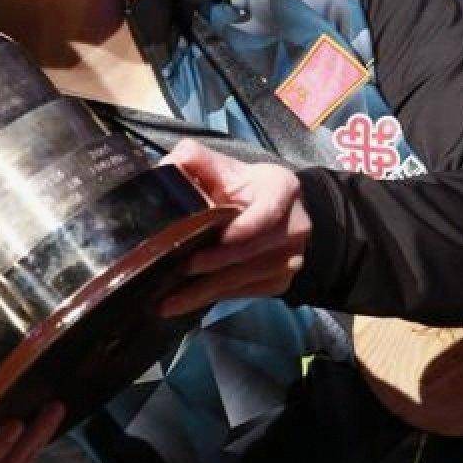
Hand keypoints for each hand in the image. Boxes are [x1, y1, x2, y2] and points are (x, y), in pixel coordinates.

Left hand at [158, 139, 311, 316]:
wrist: (285, 213)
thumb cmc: (247, 187)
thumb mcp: (228, 166)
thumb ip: (198, 159)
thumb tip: (169, 165)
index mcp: (282, 189)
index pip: (263, 214)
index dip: (237, 231)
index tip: (208, 242)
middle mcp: (294, 227)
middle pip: (248, 253)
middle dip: (209, 266)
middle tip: (174, 273)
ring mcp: (290, 259)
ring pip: (242, 278)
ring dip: (204, 292)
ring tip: (168, 302)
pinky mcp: (281, 282)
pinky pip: (244, 292)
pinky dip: (214, 298)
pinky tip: (186, 303)